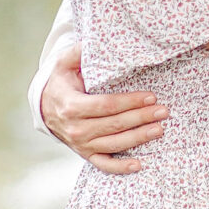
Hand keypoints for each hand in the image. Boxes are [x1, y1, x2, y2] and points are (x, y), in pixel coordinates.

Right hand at [40, 48, 167, 173]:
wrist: (45, 108)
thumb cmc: (61, 83)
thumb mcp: (65, 64)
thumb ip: (80, 52)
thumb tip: (95, 40)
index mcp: (71, 106)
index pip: (106, 105)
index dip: (129, 102)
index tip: (150, 96)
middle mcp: (76, 128)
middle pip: (114, 125)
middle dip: (141, 117)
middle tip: (163, 111)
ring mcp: (80, 144)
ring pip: (114, 144)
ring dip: (138, 138)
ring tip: (159, 130)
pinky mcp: (84, 154)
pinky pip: (104, 165)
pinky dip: (121, 168)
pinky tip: (140, 165)